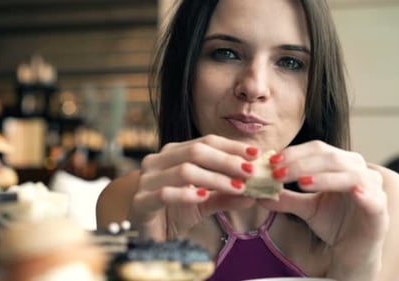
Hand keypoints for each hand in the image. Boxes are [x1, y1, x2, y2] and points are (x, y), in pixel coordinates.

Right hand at [128, 134, 259, 239]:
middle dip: (227, 160)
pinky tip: (204, 197)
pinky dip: (187, 194)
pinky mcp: (141, 201)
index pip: (206, 141)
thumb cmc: (172, 214)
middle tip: (251, 171)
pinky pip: (165, 193)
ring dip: (215, 179)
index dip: (232, 146)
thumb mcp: (204, 203)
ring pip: (184, 171)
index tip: (257, 154)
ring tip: (238, 187)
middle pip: (196, 151)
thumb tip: (255, 194)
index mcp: (173, 154)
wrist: (144, 236)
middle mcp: (158, 161)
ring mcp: (146, 180)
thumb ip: (225, 196)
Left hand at [259, 140, 388, 278]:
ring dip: (323, 177)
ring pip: (350, 174)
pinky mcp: (380, 208)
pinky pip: (372, 196)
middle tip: (278, 172)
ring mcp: (373, 188)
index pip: (317, 149)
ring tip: (300, 182)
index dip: (294, 153)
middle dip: (301, 163)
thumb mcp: (306, 208)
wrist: (353, 252)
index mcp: (342, 164)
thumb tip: (257, 192)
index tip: (272, 162)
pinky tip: (349, 192)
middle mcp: (360, 170)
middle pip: (330, 157)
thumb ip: (285, 198)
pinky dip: (359, 191)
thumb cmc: (333, 223)